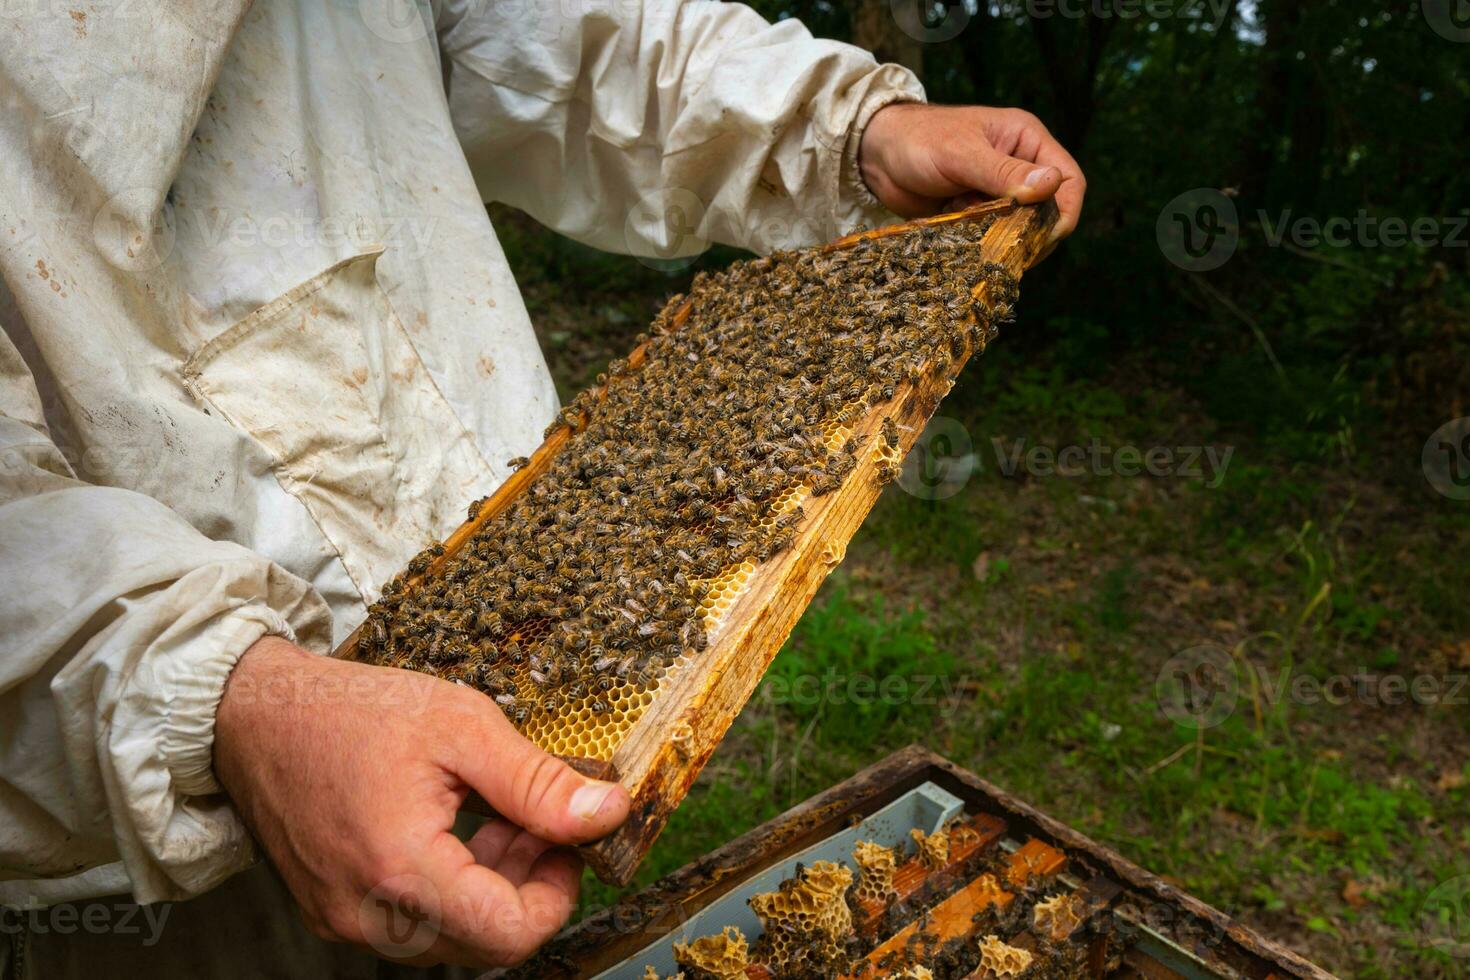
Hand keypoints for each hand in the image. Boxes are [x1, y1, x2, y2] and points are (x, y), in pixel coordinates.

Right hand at [213, 636, 629, 966]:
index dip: (557, 894)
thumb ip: (538, 782)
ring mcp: (345, 917)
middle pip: (482, 941)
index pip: (508, 934)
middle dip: (528, 885)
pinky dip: (451, 885)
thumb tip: (608, 813)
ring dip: (492, 886)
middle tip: (541, 821)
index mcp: (400, 870)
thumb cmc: (352, 710)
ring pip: (450, 935)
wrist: (256, 711)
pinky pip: (412, 921)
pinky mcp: (334, 909)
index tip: (569, 842)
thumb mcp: (462, 726)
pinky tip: (461, 827)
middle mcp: (366, 914)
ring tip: (504, 816)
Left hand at [859, 103, 1085, 242]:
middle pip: (1049, 210)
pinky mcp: (977, 212)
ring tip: (970, 226)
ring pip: (1020, 228)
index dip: (1064, 213)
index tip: (1042, 238)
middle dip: (1029, 230)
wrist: (875, 154)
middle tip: (1003, 243)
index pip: (1069, 180)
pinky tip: (956, 228)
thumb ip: (1004, 172)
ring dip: (1000, 236)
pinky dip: (980, 239)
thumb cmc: (919, 140)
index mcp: (1027, 140)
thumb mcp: (962, 154)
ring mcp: (998, 191)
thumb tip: (1052, 186)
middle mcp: (1019, 165)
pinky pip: (993, 235)